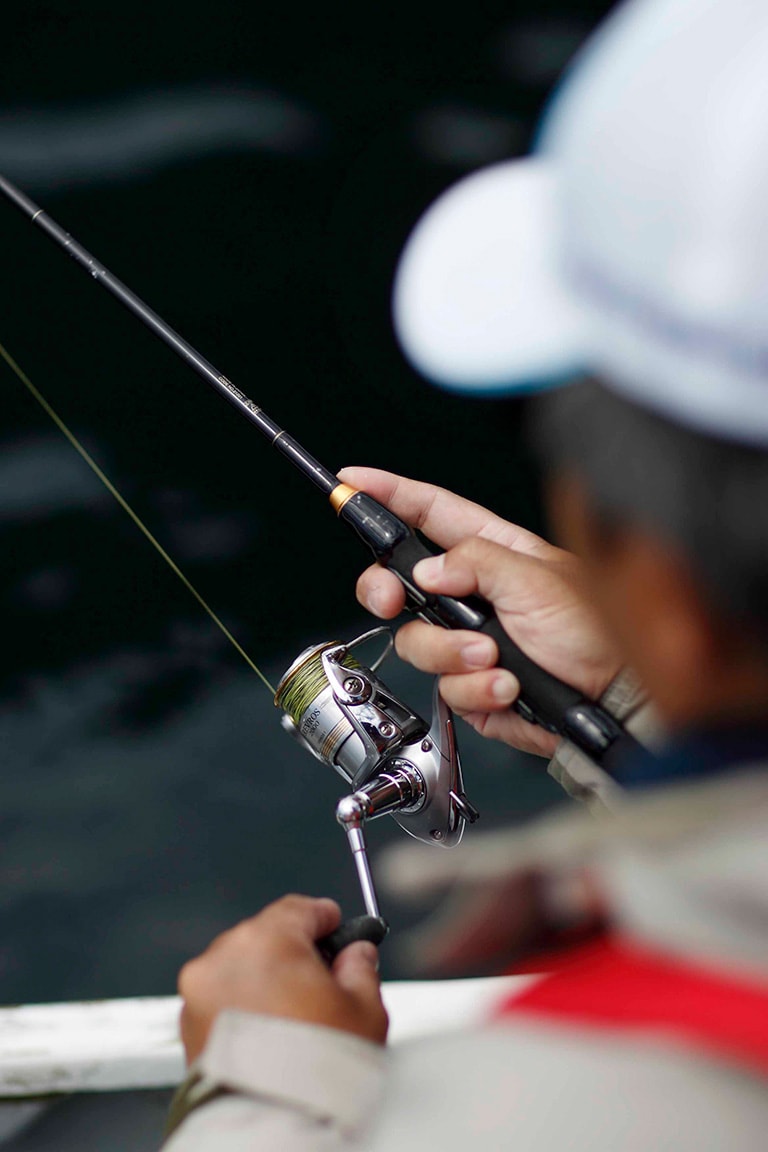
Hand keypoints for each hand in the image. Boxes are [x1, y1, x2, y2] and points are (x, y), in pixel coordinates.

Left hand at [178, 895, 387, 1063]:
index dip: (322, 917)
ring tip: (292, 1016)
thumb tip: (356, 955)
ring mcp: (199, 992)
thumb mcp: (364, 1010)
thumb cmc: (316, 1071)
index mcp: (268, 940)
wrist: (274, 1127)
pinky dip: (240, 1008)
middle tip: (320, 980)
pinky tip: (267, 1034)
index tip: (334, 926)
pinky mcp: (186, 1027)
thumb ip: (360, 968)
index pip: (298, 909)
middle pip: (264, 937)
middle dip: (291, 953)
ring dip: (262, 981)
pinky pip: (218, 1001)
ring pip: (237, 968)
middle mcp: (225, 957)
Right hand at [339, 467, 621, 757]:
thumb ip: (477, 564)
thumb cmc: (599, 631)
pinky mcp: (475, 686)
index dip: (389, 495)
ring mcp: (471, 642)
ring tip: (497, 658)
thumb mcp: (539, 580)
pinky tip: (507, 686)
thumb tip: (427, 572)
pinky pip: (447, 690)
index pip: (429, 513)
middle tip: (396, 598)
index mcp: (492, 552)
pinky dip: (476, 690)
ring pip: (418, 643)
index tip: (352, 482)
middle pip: (400, 583)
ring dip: (453, 653)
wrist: (618, 699)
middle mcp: (474, 595)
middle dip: (388, 591)